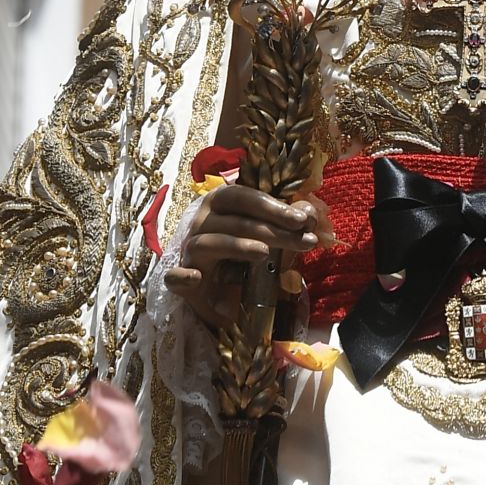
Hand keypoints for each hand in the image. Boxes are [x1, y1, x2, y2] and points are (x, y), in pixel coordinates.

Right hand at [164, 183, 333, 330]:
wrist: (213, 288)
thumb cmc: (241, 253)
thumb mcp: (268, 235)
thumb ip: (288, 223)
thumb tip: (311, 213)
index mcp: (220, 204)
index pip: (244, 196)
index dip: (272, 205)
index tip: (303, 220)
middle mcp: (202, 221)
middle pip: (235, 219)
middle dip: (271, 229)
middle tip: (302, 241)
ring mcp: (189, 250)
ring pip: (210, 242)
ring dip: (238, 246)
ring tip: (264, 253)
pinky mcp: (180, 279)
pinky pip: (174, 276)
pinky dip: (182, 276)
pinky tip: (196, 278)